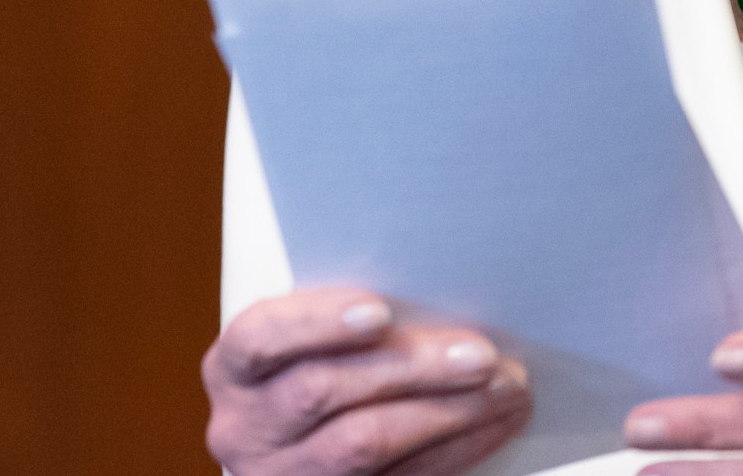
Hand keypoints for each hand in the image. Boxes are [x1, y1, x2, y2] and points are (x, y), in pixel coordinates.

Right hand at [202, 287, 531, 475]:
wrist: (309, 449)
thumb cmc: (329, 363)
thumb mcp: (317, 338)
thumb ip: (359, 316)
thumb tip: (445, 284)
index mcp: (235, 368)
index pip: (260, 338)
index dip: (317, 322)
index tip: (381, 310)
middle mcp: (246, 427)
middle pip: (322, 391)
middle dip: (411, 367)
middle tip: (481, 352)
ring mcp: (285, 474)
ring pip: (363, 443)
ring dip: (448, 411)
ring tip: (507, 386)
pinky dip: (457, 447)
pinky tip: (495, 421)